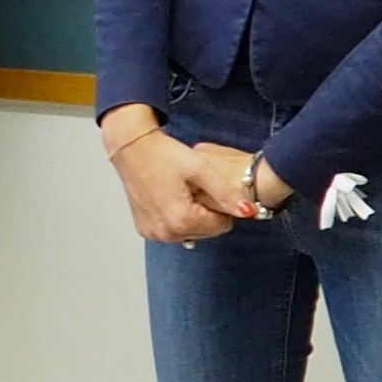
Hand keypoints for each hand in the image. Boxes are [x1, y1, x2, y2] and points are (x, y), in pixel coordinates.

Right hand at [108, 122, 262, 244]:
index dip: (221, 205)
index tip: (208, 188)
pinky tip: (169, 198)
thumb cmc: (164, 155)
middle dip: (205, 212)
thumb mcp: (201, 169)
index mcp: (182, 219)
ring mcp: (153, 233)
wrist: (131, 148)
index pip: (222, 225)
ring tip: (180, 191)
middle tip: (193, 188)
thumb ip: (226, 194)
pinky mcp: (145, 230)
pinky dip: (176, 218)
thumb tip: (249, 212)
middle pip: (206, 231)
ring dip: (191, 216)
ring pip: (190, 232)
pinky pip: (172, 231)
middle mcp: (166, 233)